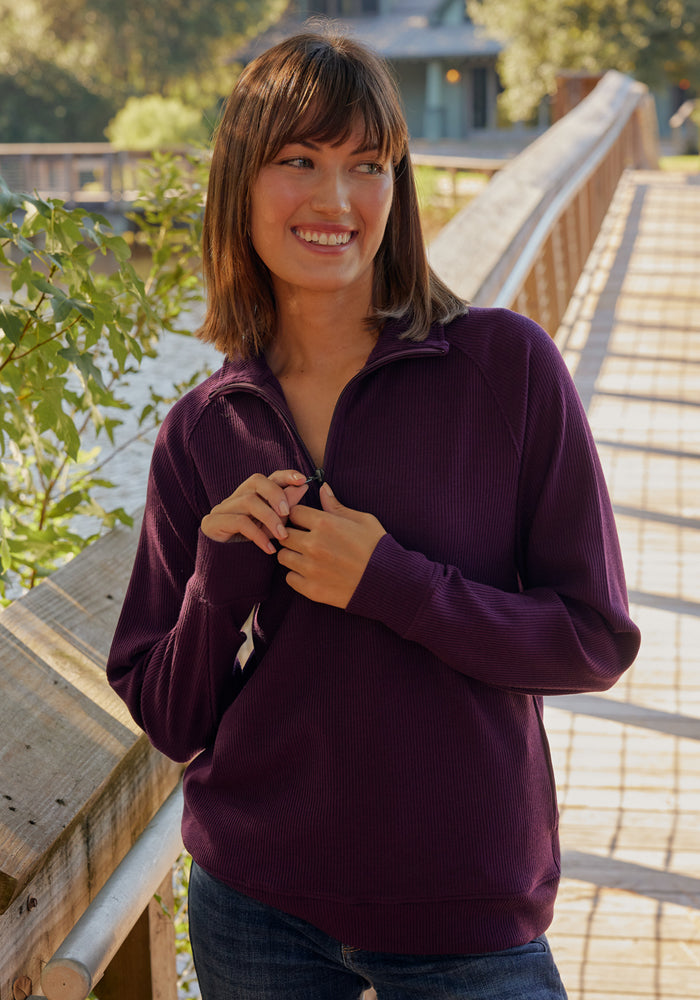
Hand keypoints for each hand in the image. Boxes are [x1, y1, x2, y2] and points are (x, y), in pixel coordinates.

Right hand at [201, 470, 308, 552]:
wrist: (227, 571)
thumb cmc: (254, 546)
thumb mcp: (274, 527)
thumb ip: (286, 508)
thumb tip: (302, 487)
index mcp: (253, 495)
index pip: (270, 477)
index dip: (286, 475)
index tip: (303, 480)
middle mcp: (237, 497)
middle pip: (256, 481)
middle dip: (276, 494)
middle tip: (287, 512)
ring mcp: (223, 508)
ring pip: (248, 501)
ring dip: (269, 518)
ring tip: (282, 536)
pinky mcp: (212, 522)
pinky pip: (239, 522)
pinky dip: (258, 535)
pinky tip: (269, 549)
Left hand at [277, 483, 385, 607]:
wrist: (388, 582)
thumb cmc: (377, 547)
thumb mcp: (362, 520)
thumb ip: (336, 506)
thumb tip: (322, 488)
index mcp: (325, 524)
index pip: (293, 512)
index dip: (299, 515)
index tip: (305, 521)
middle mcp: (313, 545)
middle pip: (283, 534)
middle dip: (291, 533)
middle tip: (303, 538)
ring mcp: (311, 568)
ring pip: (283, 556)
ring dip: (292, 554)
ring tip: (306, 556)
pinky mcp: (311, 589)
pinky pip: (289, 578)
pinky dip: (297, 575)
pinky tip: (310, 572)